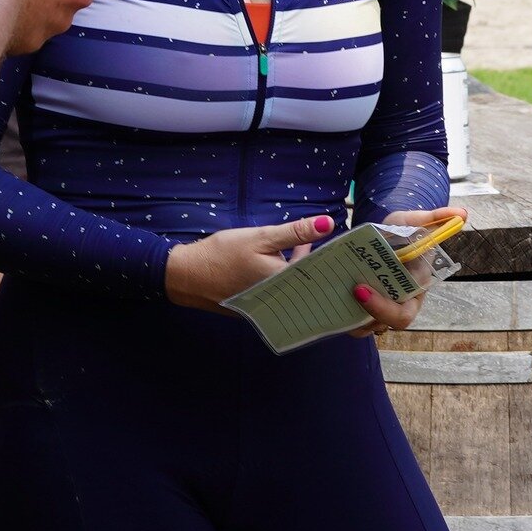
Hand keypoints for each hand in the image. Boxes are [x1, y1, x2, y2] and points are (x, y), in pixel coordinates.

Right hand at [165, 216, 335, 309]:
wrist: (187, 276)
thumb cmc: (223, 254)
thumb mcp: (261, 237)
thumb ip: (295, 232)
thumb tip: (328, 223)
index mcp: (286, 285)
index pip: (320, 275)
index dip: (333, 262)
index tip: (344, 249)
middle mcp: (281, 301)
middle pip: (310, 284)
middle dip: (320, 265)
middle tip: (330, 245)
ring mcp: (268, 307)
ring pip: (295, 287)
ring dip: (304, 269)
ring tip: (312, 246)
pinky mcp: (257, 307)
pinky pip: (282, 292)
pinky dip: (288, 276)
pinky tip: (289, 258)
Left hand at [349, 205, 462, 334]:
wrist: (381, 235)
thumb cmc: (400, 230)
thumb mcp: (412, 220)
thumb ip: (434, 218)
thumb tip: (462, 215)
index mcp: (416, 287)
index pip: (404, 311)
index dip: (383, 308)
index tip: (359, 289)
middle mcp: (402, 302)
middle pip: (386, 324)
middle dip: (368, 313)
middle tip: (352, 292)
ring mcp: (383, 309)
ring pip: (368, 327)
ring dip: (352, 315)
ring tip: (337, 294)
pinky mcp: (365, 309)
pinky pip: (355, 324)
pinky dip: (343, 316)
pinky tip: (330, 298)